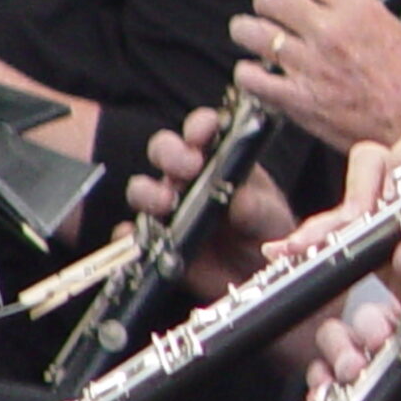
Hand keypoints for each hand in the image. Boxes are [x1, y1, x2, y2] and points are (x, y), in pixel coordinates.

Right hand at [124, 106, 297, 299]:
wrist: (257, 275)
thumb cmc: (268, 234)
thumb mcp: (271, 218)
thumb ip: (257, 208)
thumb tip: (239, 199)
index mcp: (221, 158)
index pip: (202, 129)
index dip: (198, 126)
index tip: (202, 135)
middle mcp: (190, 177)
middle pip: (163, 150)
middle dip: (170, 153)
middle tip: (188, 168)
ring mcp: (169, 207)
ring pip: (142, 189)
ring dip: (147, 191)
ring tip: (166, 204)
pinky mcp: (156, 239)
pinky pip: (132, 234)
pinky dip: (129, 234)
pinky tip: (137, 236)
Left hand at [229, 0, 400, 149]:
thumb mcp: (398, 33)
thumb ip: (361, 17)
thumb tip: (337, 10)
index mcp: (359, 10)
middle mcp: (329, 31)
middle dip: (271, 4)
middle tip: (275, 15)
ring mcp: (309, 65)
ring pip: (250, 31)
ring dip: (250, 33)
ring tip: (255, 39)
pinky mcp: (297, 99)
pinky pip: (250, 77)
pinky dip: (249, 75)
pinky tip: (260, 76)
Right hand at [267, 124, 400, 262]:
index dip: (395, 172)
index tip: (383, 204)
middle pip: (372, 164)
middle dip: (354, 195)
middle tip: (350, 224)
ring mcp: (388, 210)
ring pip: (347, 197)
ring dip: (323, 222)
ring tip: (302, 245)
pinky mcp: (368, 234)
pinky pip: (334, 228)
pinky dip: (311, 239)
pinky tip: (286, 250)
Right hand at [310, 302, 400, 400]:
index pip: (384, 313)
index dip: (376, 322)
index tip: (381, 338)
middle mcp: (386, 352)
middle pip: (345, 332)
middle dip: (343, 345)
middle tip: (355, 365)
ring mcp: (367, 383)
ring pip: (328, 363)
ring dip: (326, 369)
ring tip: (340, 383)